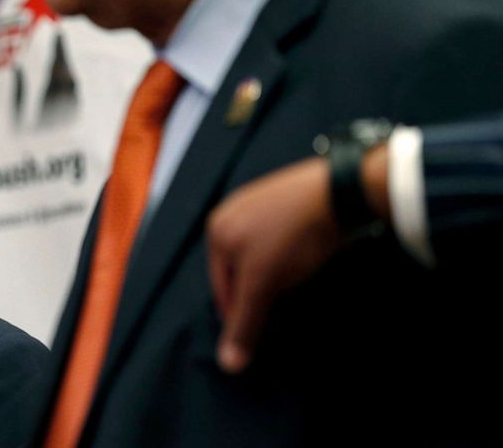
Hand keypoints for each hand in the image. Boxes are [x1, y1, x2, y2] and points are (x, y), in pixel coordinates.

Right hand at [206, 157, 342, 373]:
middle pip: (239, 272)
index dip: (240, 317)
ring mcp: (259, 204)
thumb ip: (244, 323)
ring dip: (274, 277)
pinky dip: (288, 258)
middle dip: (258, 294)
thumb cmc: (293, 237)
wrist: (340, 193)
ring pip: (260, 257)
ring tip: (296, 288)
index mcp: (217, 230)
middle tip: (281, 311)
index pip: (221, 289)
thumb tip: (228, 365)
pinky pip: (278, 240)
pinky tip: (305, 262)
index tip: (261, 337)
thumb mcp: (264, 284)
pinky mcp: (286, 202)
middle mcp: (231, 213)